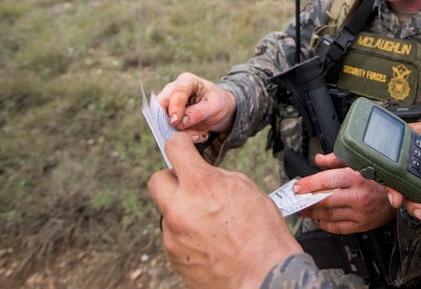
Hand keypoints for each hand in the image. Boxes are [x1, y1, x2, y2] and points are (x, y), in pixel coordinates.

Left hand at [148, 133, 301, 288]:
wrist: (264, 274)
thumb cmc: (262, 233)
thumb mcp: (245, 188)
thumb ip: (217, 176)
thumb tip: (203, 174)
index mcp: (199, 185)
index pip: (174, 149)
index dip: (180, 145)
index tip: (182, 148)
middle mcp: (179, 208)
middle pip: (156, 181)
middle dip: (172, 179)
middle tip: (190, 186)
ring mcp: (173, 236)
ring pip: (167, 212)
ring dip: (183, 212)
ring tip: (211, 223)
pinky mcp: (174, 257)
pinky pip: (175, 237)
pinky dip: (188, 235)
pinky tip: (211, 241)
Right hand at [157, 72, 236, 137]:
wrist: (219, 110)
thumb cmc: (217, 101)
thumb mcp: (214, 105)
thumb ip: (198, 112)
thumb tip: (179, 123)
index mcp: (186, 81)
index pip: (177, 91)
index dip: (175, 107)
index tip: (175, 121)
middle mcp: (172, 91)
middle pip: (161, 105)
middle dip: (170, 123)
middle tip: (185, 135)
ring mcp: (169, 105)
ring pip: (162, 121)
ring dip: (177, 133)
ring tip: (198, 136)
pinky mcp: (169, 119)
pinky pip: (168, 130)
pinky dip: (180, 137)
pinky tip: (197, 137)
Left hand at [293, 153, 397, 233]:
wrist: (399, 196)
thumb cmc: (379, 178)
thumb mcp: (359, 162)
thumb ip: (337, 160)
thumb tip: (319, 159)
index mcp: (356, 177)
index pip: (327, 180)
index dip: (309, 184)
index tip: (297, 187)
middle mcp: (358, 196)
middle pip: (325, 200)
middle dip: (307, 201)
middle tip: (295, 201)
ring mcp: (360, 212)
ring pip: (329, 215)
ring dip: (313, 213)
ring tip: (303, 209)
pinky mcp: (362, 225)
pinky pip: (338, 228)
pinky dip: (325, 224)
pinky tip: (318, 219)